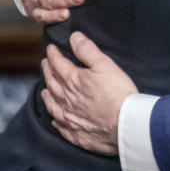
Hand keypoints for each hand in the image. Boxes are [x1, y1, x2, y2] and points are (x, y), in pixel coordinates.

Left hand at [41, 32, 137, 154]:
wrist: (125, 124)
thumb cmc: (118, 93)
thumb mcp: (105, 65)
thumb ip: (88, 50)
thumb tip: (74, 37)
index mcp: (73, 81)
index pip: (58, 64)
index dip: (53, 54)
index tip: (50, 49)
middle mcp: (66, 99)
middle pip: (52, 82)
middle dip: (47, 71)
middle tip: (45, 64)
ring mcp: (69, 118)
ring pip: (52, 105)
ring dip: (47, 95)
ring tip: (44, 90)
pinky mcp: (76, 133)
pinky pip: (60, 126)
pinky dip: (55, 120)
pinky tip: (55, 119)